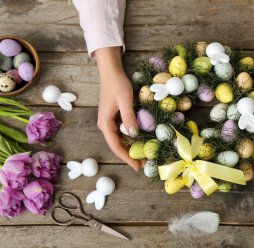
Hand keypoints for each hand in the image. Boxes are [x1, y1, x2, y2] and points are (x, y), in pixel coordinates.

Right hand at [95, 47, 141, 169]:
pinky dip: (130, 139)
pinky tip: (139, 142)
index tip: (137, 166)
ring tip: (143, 156)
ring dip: (130, 148)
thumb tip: (134, 135)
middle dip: (129, 155)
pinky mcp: (114, 117)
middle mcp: (105, 125)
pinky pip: (122, 133)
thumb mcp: (125, 100)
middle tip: (143, 164)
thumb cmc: (117, 84)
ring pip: (119, 140)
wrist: (111, 72)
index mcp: (105, 123)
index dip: (126, 157)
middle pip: (117, 145)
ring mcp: (109, 122)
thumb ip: (129, 117)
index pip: (116, 146)